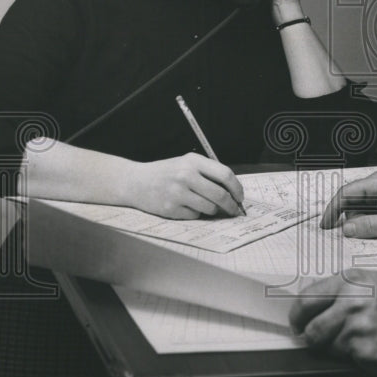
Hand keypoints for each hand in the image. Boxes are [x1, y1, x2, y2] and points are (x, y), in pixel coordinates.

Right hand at [127, 153, 243, 218]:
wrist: (135, 182)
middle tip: (234, 211)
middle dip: (231, 205)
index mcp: (193, 161)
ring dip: (213, 210)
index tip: (240, 197)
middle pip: (220, 195)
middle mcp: (185, 175)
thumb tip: (233, 192)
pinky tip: (185, 206)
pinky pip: (194, 215)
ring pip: (209, 208)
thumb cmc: (166, 173)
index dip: (237, 188)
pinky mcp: (170, 208)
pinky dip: (195, 213)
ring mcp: (177, 193)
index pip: (225, 174)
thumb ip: (208, 173)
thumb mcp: (187, 164)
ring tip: (205, 205)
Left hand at [289, 269, 376, 375]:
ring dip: (338, 347)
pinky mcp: (366, 352)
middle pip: (311, 330)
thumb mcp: (369, 281)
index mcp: (349, 282)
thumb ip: (339, 289)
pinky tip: (371, 346)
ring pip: (328, 348)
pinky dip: (356, 357)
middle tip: (320, 339)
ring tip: (359, 338)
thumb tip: (309, 299)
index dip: (297, 317)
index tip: (298, 323)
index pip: (305, 301)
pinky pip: (347, 360)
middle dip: (313, 338)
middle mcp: (351, 303)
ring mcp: (358, 329)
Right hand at [320, 171, 376, 238]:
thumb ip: (368, 227)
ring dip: (359, 223)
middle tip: (342, 236)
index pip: (345, 193)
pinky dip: (368, 222)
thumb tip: (346, 230)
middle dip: (346, 219)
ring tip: (366, 235)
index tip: (324, 225)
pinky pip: (371, 211)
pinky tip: (373, 233)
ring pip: (361, 208)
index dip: (331, 210)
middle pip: (351, 201)